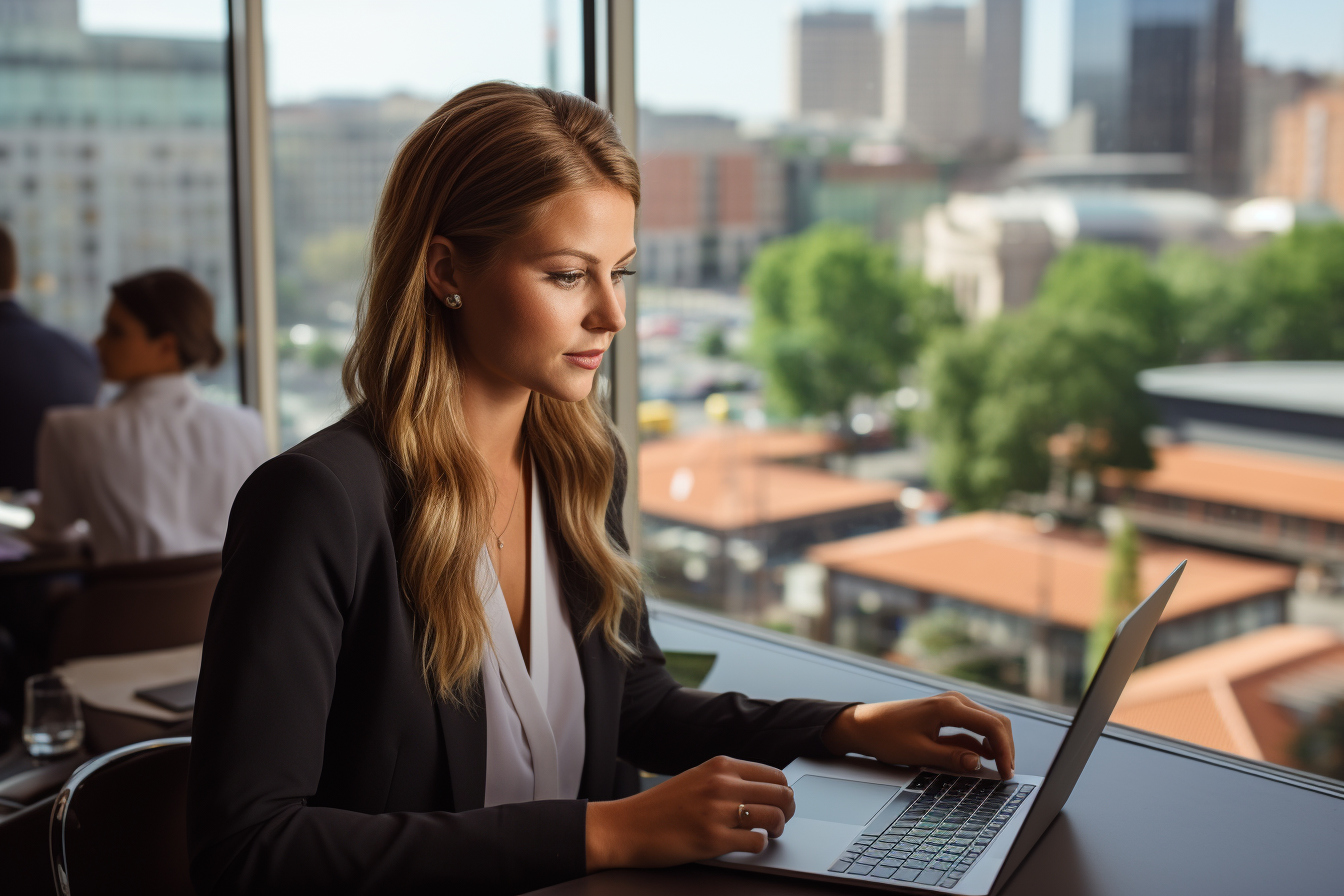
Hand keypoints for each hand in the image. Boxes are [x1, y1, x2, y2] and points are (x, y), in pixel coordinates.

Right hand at [585, 755, 794, 871]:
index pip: (775, 774)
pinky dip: (758, 846)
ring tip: (766, 834)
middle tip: (779, 822)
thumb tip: (764, 789)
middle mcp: (722, 784)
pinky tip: (746, 844)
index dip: (783, 793)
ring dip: (777, 829)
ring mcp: (718, 811)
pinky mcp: (713, 839)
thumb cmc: (660, 806)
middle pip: (781, 794)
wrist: (626, 826)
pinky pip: (757, 842)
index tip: (778, 804)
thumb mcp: (697, 778)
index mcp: (720, 766)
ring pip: (775, 817)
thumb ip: (728, 779)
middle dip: (786, 811)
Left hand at [821, 692, 1014, 778]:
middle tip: (1007, 774)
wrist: (863, 725)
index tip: (1007, 773)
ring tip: (999, 770)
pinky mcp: (947, 713)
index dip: (1005, 750)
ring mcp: (952, 705)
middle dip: (1005, 747)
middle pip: (996, 721)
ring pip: (988, 723)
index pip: (992, 725)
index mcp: (949, 707)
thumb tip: (978, 764)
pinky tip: (983, 759)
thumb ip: (950, 758)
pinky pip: (974, 727)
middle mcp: (955, 701)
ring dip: (996, 745)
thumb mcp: (918, 753)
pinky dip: (982, 742)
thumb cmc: (886, 736)